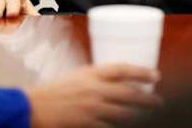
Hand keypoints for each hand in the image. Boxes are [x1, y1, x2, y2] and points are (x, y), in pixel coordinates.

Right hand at [27, 64, 161, 127]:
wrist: (32, 108)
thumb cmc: (54, 90)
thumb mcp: (77, 75)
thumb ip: (96, 77)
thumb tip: (116, 80)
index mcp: (92, 73)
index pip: (124, 69)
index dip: (143, 72)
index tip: (156, 76)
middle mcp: (95, 90)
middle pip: (129, 94)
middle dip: (148, 98)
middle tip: (158, 101)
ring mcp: (92, 109)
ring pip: (123, 113)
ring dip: (137, 114)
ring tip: (145, 114)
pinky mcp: (87, 125)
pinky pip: (110, 127)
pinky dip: (119, 126)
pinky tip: (125, 125)